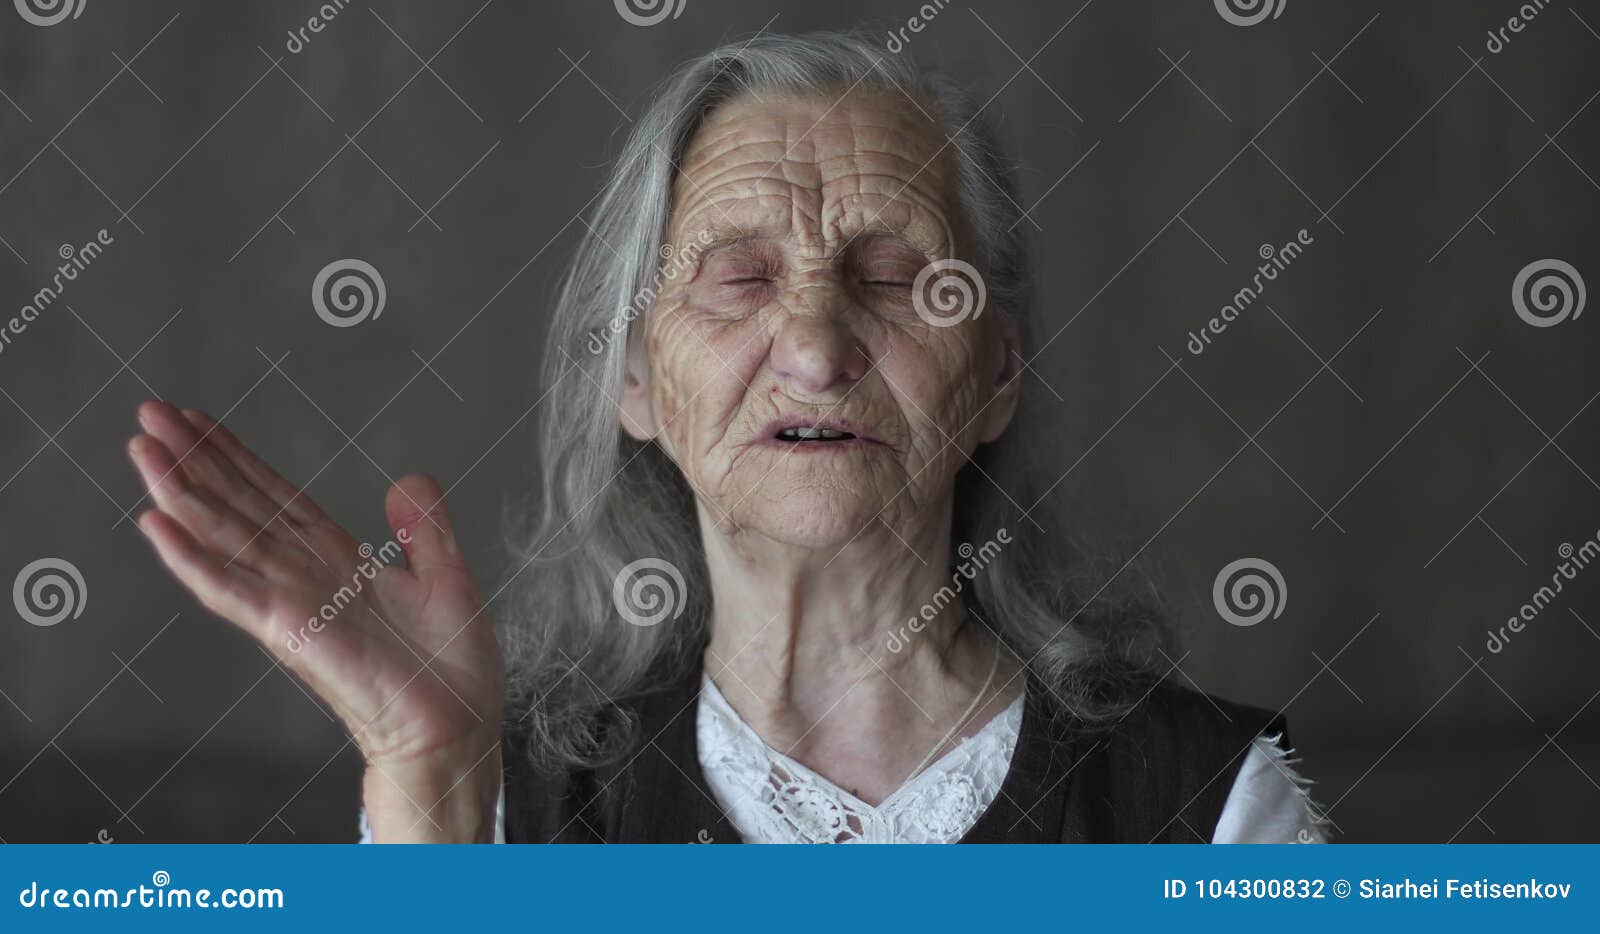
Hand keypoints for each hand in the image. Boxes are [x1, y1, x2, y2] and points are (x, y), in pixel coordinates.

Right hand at [126, 401, 503, 841]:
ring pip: (222, 537)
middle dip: (194, 459)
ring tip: (143, 449)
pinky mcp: (288, 632)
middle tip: (151, 412)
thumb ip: (425, 527)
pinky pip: (231, 591)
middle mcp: (304, 577)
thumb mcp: (447, 575)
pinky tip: (158, 525)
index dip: (235, 457)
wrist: (456, 727)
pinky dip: (192, 559)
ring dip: (179, 492)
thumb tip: (410, 479)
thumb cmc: (449, 671)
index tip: (197, 420)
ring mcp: (290, 603)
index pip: (274, 497)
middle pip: (237, 506)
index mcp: (338, 562)